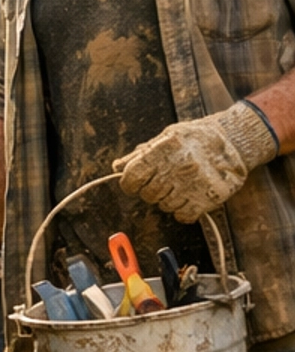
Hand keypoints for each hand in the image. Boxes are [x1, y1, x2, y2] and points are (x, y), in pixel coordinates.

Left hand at [115, 102, 278, 221]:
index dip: (130, 183)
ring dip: (169, 200)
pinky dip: (183, 211)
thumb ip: (141, 153)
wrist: (234, 140)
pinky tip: (189, 198)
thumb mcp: (167, 136)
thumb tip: (117, 167)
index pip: (133, 176)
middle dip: (151, 191)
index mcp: (165, 149)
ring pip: (165, 206)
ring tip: (180, 186)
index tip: (134, 183)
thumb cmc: (197, 137)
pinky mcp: (209, 198)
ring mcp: (195, 184)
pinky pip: (184, 216)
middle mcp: (179, 167)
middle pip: (149, 194)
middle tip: (163, 182)